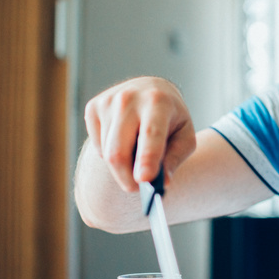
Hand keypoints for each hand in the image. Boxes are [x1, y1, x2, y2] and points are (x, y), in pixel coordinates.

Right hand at [83, 77, 195, 191]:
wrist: (152, 89)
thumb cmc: (171, 119)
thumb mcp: (185, 136)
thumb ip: (175, 159)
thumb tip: (161, 182)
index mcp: (158, 101)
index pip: (150, 134)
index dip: (147, 159)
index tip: (144, 180)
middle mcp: (130, 98)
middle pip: (119, 150)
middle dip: (125, 177)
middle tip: (135, 188)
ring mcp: (108, 101)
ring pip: (107, 152)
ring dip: (121, 165)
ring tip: (137, 153)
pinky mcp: (93, 107)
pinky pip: (97, 145)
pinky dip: (109, 152)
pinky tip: (124, 139)